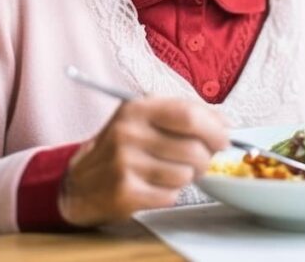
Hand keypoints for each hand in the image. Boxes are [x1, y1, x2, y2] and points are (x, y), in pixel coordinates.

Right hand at [58, 96, 228, 225]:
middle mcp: (128, 132)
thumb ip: (183, 116)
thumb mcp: (144, 118)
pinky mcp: (125, 192)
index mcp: (136, 108)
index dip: (214, 128)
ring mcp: (124, 163)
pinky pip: (170, 196)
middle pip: (193, 148)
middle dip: (206, 157)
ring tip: (171, 172)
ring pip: (185, 174)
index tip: (224, 137)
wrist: (80, 182)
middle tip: (200, 160)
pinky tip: (154, 186)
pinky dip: (169, 193)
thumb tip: (224, 125)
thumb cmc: (123, 147)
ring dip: (186, 177)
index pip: (188, 115)